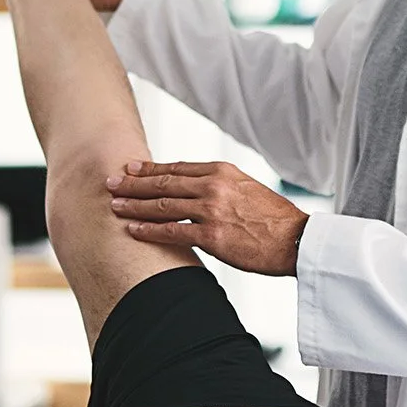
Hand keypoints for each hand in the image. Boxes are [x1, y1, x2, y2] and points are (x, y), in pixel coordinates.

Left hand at [108, 161, 308, 275]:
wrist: (296, 239)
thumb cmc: (274, 218)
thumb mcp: (247, 188)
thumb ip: (221, 185)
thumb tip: (197, 189)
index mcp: (222, 172)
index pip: (177, 167)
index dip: (150, 168)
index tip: (130, 168)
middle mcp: (213, 186)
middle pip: (164, 182)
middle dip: (133, 183)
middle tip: (111, 183)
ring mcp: (211, 210)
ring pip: (162, 204)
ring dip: (134, 205)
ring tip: (114, 205)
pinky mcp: (211, 236)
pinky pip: (171, 231)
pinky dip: (148, 230)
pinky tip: (132, 230)